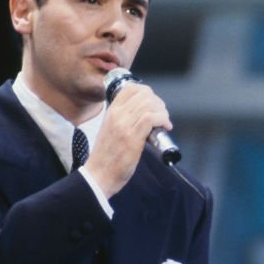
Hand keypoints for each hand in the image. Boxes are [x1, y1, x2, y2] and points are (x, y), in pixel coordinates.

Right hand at [84, 81, 171, 196]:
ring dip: (163, 112)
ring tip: (164, 123)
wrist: (98, 176)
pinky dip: (162, 120)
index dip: (147, 92)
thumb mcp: (110, 130)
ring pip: (149, 105)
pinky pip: (151, 118)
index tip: (154, 104)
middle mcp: (117, 115)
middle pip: (144, 94)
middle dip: (158, 103)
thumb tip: (143, 116)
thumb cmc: (107, 157)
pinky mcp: (132, 138)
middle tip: (162, 116)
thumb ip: (123, 120)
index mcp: (111, 112)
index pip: (130, 88)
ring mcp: (124, 125)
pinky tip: (165, 127)